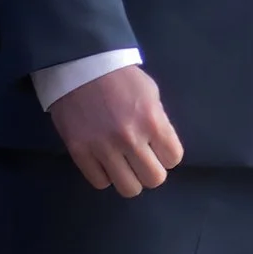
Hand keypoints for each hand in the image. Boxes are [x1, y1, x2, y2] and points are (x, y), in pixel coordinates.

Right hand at [49, 65, 184, 195]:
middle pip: (154, 179)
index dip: (166, 155)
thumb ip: (158, 121)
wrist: (79, 65)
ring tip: (122, 164)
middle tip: (140, 159)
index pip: (173, 158)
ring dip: (129, 178)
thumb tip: (161, 147)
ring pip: (128, 188)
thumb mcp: (150, 93)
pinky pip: (100, 183)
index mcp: (153, 121)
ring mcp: (103, 147)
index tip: (157, 148)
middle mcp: (130, 139)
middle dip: (150, 171)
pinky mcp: (79, 152)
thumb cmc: (119, 77)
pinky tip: (103, 162)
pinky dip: (104, 176)